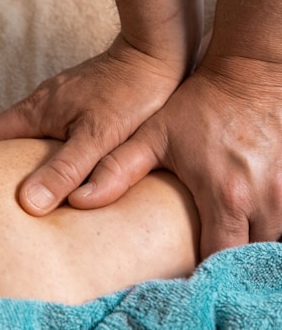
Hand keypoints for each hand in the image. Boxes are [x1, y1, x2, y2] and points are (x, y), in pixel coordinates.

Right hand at [0, 35, 183, 214]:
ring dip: (32, 159)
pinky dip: (54, 149)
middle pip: (5, 137)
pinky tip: (71, 166)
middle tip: (14, 197)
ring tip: (43, 188)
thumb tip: (29, 202)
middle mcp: (42, 104)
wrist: (152, 55)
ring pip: (32, 134)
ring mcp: (61, 101)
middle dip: (4, 165)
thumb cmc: (129, 92)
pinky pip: (55, 128)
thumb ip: (65, 170)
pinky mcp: (79, 102)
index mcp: (36, 112)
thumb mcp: (97, 136)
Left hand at [70, 55, 281, 258]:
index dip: (200, 268)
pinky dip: (267, 221)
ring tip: (228, 229)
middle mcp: (264, 200)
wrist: (248, 73)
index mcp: (225, 195)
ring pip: (271, 237)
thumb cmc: (201, 105)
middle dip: (227, 257)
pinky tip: (249, 212)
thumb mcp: (155, 136)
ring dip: (249, 239)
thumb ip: (118, 170)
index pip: (216, 257)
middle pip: (247, 253)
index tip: (185, 265)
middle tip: (206, 248)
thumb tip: (78, 200)